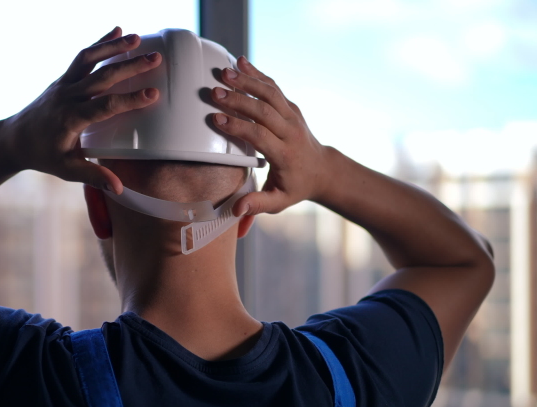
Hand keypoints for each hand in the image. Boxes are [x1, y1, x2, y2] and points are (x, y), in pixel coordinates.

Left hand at [0, 27, 161, 193]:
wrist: (15, 139)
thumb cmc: (42, 155)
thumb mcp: (67, 170)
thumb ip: (94, 177)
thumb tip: (119, 188)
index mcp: (70, 119)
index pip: (104, 106)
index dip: (129, 99)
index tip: (153, 93)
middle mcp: (67, 97)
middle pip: (101, 77)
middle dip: (129, 67)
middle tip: (155, 58)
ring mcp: (63, 84)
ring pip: (88, 59)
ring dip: (113, 47)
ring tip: (138, 38)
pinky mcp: (63, 78)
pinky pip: (82, 57)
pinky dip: (100, 43)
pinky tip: (118, 32)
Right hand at [210, 56, 331, 215]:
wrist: (322, 170)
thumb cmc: (295, 187)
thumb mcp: (278, 202)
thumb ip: (257, 205)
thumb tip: (236, 213)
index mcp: (285, 155)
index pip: (261, 136)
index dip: (239, 127)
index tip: (216, 119)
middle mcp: (291, 132)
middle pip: (264, 111)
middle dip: (239, 100)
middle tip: (213, 92)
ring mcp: (293, 116)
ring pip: (270, 93)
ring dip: (247, 81)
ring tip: (224, 72)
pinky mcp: (291, 106)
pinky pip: (274, 87)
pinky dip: (257, 73)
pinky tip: (240, 62)